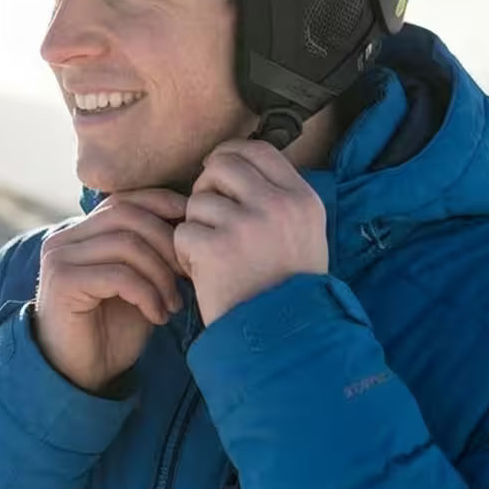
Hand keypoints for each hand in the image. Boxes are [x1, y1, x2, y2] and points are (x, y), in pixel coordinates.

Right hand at [33, 189, 187, 394]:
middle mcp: (65, 238)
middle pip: (128, 215)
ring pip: (126, 243)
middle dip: (168, 243)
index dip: (164, 207)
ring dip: (161, 274)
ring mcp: (60, 258)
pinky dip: (147, 294)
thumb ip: (153, 252)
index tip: (194, 236)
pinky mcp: (63, 282)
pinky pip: (119, 274)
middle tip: (188, 276)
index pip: (126, 199)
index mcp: (82, 231)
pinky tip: (157, 316)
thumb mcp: (141, 284)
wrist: (82, 376)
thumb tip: (192, 221)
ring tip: (173, 303)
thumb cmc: (114, 331)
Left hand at [174, 139, 328, 326]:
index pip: (258, 150)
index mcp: (302, 198)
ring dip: (196, 225)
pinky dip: (185, 252)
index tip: (217, 170)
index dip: (231, 153)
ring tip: (210, 254)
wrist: (284, 338)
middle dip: (206, 186)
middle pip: (222, 165)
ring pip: (198, 200)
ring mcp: (246, 224)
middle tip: (208, 214)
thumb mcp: (305, 234)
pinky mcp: (216, 247)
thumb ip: (278, 199)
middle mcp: (277, 205)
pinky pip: (183, 231)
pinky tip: (201, 271)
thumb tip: (237, 167)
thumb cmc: (288, 289)